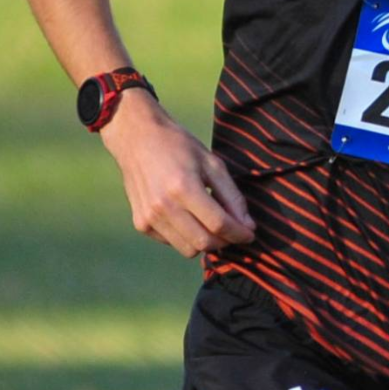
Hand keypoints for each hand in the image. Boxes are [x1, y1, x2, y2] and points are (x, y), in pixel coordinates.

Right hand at [99, 91, 254, 257]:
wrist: (137, 140)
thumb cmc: (179, 147)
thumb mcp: (213, 164)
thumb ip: (232, 196)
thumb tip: (248, 226)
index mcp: (184, 188)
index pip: (218, 224)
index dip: (239, 233)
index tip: (251, 234)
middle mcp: (163, 207)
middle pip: (204, 242)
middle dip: (225, 241)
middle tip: (235, 231)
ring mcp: (149, 218)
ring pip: (188, 249)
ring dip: (206, 242)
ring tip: (212, 223)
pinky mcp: (141, 224)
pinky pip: (172, 242)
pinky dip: (186, 237)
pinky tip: (189, 217)